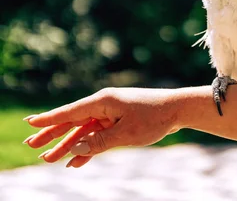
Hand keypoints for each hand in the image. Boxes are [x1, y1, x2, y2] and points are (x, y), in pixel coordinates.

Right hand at [24, 87, 179, 167]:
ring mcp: (111, 113)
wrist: (177, 109)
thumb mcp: (126, 134)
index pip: (71, 112)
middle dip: (52, 133)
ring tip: (48, 158)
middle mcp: (104, 105)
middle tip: (31, 143)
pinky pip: (97, 135)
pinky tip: (75, 162)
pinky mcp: (118, 120)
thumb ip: (99, 142)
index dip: (50, 119)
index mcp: (103, 101)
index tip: (31, 123)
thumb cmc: (153, 117)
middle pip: (73, 121)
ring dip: (67, 144)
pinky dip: (86, 148)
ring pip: (83, 130)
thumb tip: (75, 150)